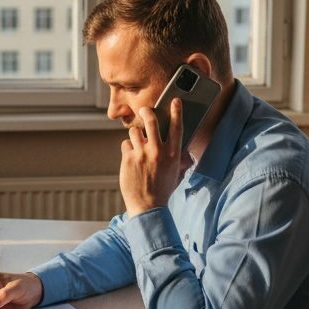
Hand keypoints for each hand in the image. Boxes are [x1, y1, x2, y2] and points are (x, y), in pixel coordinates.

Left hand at [120, 99, 183, 216]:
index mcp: (173, 154)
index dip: (176, 111)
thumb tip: (182, 148)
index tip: (175, 101)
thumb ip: (178, 158)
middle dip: (147, 112)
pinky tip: (131, 159)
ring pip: (135, 131)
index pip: (177, 127)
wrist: (148, 207)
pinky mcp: (128, 159)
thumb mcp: (176, 172)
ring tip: (138, 145)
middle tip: (144, 110)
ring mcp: (142, 154)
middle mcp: (158, 151)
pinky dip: (128, 149)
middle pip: (151, 120)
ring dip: (136, 136)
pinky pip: (126, 144)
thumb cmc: (163, 190)